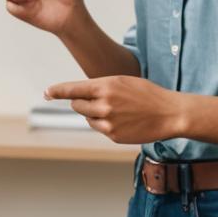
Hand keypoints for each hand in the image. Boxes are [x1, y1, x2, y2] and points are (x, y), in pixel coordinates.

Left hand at [45, 76, 186, 143]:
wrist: (170, 113)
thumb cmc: (147, 94)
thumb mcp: (123, 81)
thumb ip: (100, 87)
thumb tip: (79, 94)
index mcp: (106, 86)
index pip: (72, 89)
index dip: (57, 91)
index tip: (46, 93)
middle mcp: (104, 104)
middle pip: (76, 105)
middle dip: (82, 102)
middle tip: (100, 100)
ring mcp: (108, 122)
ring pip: (86, 118)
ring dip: (94, 114)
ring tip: (117, 110)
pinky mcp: (113, 135)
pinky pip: (98, 128)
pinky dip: (104, 124)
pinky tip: (122, 120)